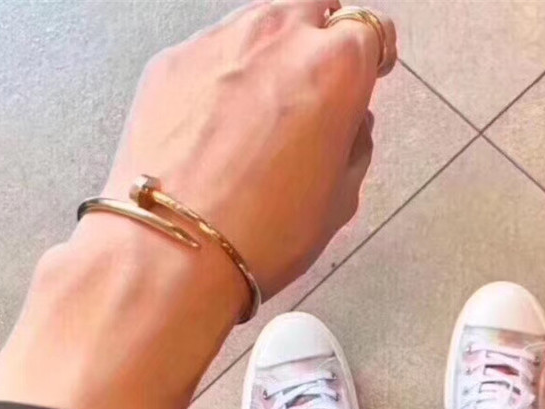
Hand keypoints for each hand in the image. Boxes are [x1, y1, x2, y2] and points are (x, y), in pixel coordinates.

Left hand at [0, 2, 395, 408]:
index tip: (372, 71)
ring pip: (259, 23)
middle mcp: (278, 36)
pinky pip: (211, 52)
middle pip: (312, 9)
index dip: (374, 53)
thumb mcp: (340, 200)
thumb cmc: (265, 233)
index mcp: (336, 67)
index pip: (370, 29)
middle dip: (322, 37)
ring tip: (263, 104)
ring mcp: (217, 42)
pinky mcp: (170, 61)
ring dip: (272, 51)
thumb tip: (349, 123)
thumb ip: (354, 144)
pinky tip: (215, 122)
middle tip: (318, 82)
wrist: (172, 250)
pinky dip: (223, 73)